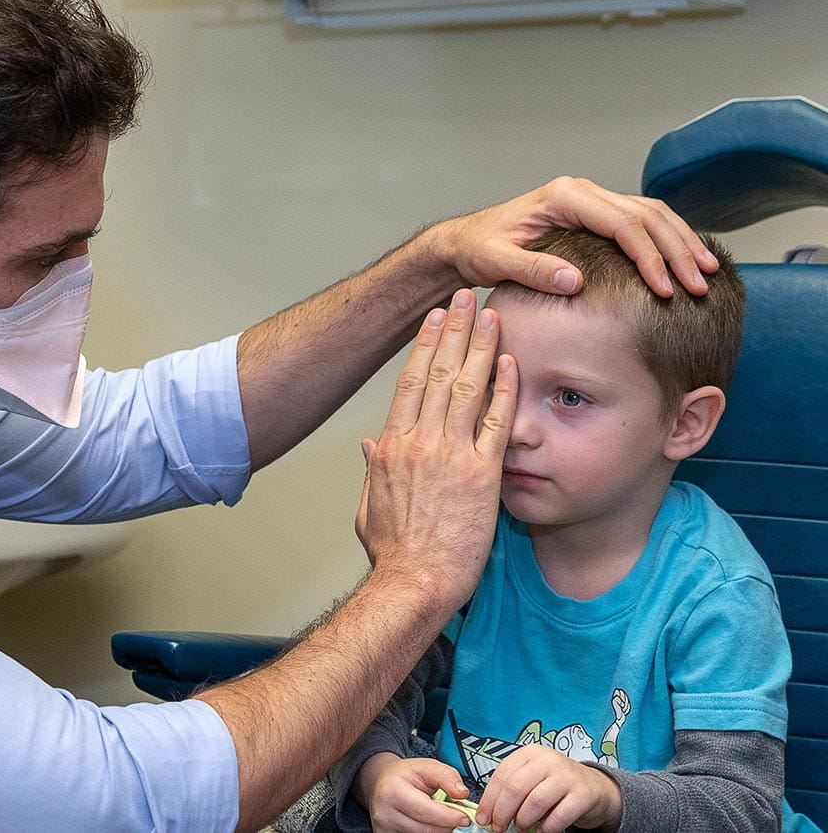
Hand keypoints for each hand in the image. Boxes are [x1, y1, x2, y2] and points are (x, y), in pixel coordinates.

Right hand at [358, 753, 474, 832]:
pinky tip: (428, 822)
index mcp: (392, 791)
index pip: (423, 811)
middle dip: (447, 825)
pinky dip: (428, 831)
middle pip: (425, 829)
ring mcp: (384, 828)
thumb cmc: (406, 775)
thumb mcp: (427, 766)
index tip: (465, 817)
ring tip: (439, 815)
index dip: (447, 817)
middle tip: (458, 816)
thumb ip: (447, 777)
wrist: (382, 782)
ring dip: (438, 829)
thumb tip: (462, 794)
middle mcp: (384, 813)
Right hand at [359, 288, 516, 607]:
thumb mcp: (369, 507)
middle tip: (464, 297)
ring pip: (466, 387)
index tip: (435, 320)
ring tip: (491, 314)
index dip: (424, 346)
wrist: (415, 582)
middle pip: (437, 373)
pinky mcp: (482, 475)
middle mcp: (419, 442)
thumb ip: (373, 471)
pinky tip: (511, 361)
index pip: (409, 383)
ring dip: (479, 346)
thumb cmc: (393, 553)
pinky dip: (503, 388)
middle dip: (452, 330)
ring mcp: (451, 456)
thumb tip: (369, 446)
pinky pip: (496, 422)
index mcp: (392, 447)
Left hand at [424, 176, 719, 298]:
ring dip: (682, 243)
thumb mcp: (495, 262)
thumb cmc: (477, 249)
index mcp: (563, 197)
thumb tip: (574, 282)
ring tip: (708, 273)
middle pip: (646, 216)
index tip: (666, 290)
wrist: (465, 241)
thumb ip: (531, 270)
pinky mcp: (594, 214)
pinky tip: (685, 263)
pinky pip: (641, 222)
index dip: (649, 257)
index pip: (621, 224)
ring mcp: (591, 200)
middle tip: (702, 285)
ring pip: (651, 215)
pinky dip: (667, 241)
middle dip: (678, 251)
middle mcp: (582, 192)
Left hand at [477, 745, 622, 832]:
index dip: (489, 800)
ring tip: (520, 828)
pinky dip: (546, 828)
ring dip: (523, 820)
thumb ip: (511, 789)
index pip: (501, 776)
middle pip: (515, 788)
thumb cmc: (555, 784)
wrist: (594, 787)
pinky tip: (540, 831)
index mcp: (529, 753)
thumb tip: (487, 812)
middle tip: (499, 827)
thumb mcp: (531, 778)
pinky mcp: (582, 795)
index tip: (483, 818)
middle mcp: (548, 760)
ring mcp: (566, 776)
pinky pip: (559, 816)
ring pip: (535, 802)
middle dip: (502, 812)